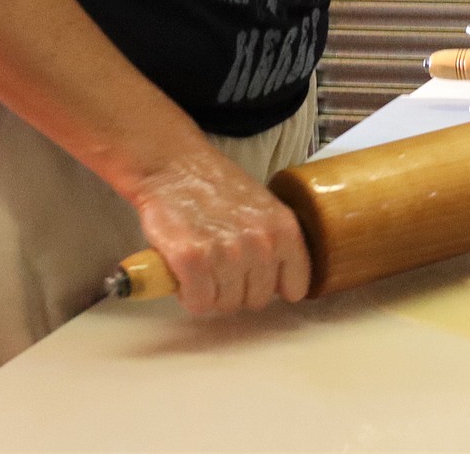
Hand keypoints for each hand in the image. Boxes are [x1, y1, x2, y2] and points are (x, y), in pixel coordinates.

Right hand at [130, 147, 310, 314]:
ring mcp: (228, 252)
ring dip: (211, 291)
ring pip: (226, 304)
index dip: (273, 286)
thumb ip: (276, 242)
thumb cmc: (216, 185)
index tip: (256, 277)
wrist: (173, 165)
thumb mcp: (263, 206)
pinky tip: (185, 271)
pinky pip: (198, 303)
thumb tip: (284, 283)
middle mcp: (261, 243)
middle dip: (237, 289)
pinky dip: (188, 293)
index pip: (296, 287)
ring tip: (202, 262)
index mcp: (284, 229)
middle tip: (220, 264)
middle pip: (256, 300)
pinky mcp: (193, 260)